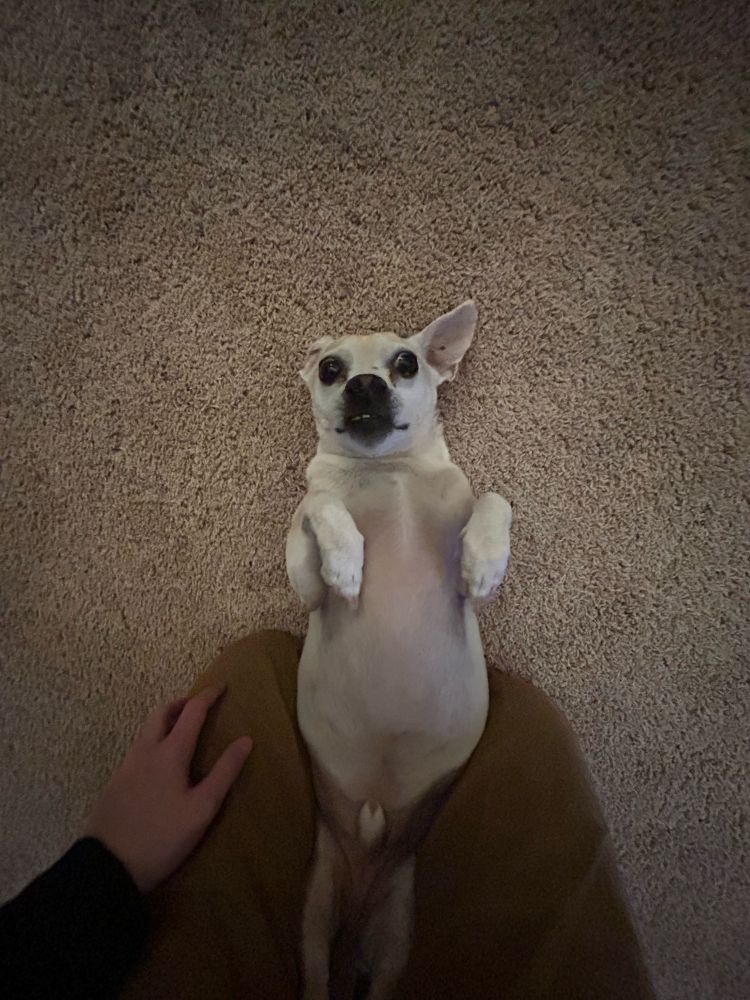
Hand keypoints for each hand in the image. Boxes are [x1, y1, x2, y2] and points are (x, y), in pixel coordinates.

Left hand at [82, 684, 251, 892]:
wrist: (107, 866)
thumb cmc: (162, 837)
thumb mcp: (202, 809)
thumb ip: (224, 773)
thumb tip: (245, 740)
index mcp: (169, 753)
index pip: (191, 712)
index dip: (208, 697)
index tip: (222, 687)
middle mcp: (145, 751)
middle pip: (162, 713)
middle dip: (182, 703)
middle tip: (199, 704)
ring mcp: (126, 766)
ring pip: (146, 730)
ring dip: (166, 720)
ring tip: (182, 729)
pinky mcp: (116, 783)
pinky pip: (138, 748)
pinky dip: (154, 739)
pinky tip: (160, 760)